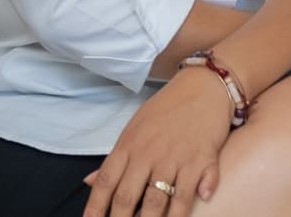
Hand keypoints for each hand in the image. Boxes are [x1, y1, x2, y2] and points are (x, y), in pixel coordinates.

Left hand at [83, 66, 232, 216]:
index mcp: (129, 144)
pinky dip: (184, 210)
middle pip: (128, 196)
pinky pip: (189, 194)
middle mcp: (148, 153)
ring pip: (157, 201)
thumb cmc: (167, 109)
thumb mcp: (135, 128)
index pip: (106, 181)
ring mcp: (174, 157)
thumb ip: (114, 158)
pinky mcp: (200, 160)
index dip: (95, 207)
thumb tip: (87, 182)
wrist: (204, 86)